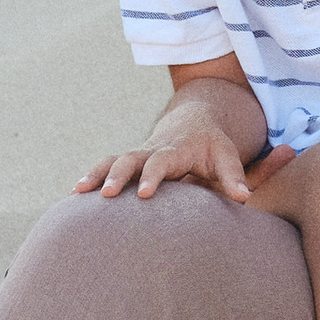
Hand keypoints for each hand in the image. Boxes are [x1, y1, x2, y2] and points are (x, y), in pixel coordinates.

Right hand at [78, 115, 264, 202]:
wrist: (193, 122)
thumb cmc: (212, 146)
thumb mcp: (227, 157)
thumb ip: (234, 176)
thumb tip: (244, 197)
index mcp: (176, 149)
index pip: (162, 161)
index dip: (153, 176)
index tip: (145, 194)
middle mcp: (153, 150)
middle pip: (130, 158)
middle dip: (118, 175)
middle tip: (106, 194)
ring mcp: (138, 155)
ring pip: (113, 160)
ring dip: (96, 173)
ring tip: (79, 191)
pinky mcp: (129, 162)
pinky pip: (107, 166)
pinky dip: (92, 176)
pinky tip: (75, 194)